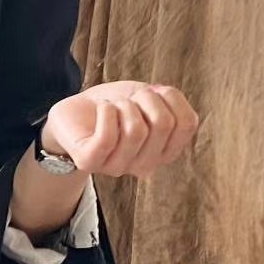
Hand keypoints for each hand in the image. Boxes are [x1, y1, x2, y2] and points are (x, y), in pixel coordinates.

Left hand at [41, 81, 198, 179]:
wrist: (76, 112)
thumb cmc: (117, 104)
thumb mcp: (150, 97)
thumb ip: (169, 101)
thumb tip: (166, 96)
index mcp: (165, 152)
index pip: (187, 124)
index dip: (170, 97)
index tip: (153, 96)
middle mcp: (145, 166)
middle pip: (163, 124)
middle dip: (147, 98)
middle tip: (130, 100)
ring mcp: (117, 167)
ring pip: (136, 130)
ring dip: (124, 105)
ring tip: (113, 106)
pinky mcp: (90, 162)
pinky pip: (107, 137)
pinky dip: (106, 111)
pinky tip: (102, 108)